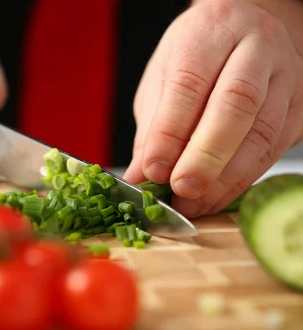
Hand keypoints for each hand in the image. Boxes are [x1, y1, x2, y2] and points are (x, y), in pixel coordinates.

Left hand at [124, 0, 302, 217]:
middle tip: (181, 189)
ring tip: (195, 202)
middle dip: (205, 157)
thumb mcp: (161, 76)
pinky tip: (217, 197)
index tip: (153, 169)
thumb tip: (139, 175)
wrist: (250, 29)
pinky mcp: (299, 107)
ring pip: (263, 131)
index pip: (190, 83)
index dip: (170, 132)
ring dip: (226, 176)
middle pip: (236, 104)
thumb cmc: (197, 54)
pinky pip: (275, 148)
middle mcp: (256, 48)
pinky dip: (243, 179)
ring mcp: (286, 77)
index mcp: (211, 31)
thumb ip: (151, 126)